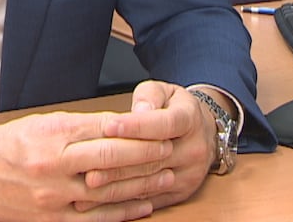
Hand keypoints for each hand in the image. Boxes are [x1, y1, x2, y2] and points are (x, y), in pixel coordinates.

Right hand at [0, 110, 175, 221]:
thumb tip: (124, 125)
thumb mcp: (44, 123)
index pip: (107, 129)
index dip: (139, 131)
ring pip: (108, 190)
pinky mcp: (51, 219)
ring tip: (167, 178)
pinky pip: (94, 218)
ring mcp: (52, 195)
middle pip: (111, 158)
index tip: (163, 128)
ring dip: (142, 185)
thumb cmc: (10, 144)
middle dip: (147, 155)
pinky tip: (143, 206)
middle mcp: (53, 163)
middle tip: (172, 151)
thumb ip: (83, 125)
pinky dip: (122, 213)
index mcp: (53, 133)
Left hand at [82, 81, 218, 211]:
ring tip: (88, 180)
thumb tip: (140, 110)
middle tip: (89, 159)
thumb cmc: (176, 109)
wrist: (204, 134)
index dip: (136, 126)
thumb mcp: (165, 91)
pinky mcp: (180, 194)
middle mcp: (194, 150)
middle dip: (119, 160)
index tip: (109, 126)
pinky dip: (124, 200)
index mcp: (190, 120)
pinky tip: (102, 196)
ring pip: (150, 182)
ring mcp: (188, 175)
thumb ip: (149, 96)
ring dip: (117, 183)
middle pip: (154, 158)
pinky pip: (150, 200)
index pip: (164, 124)